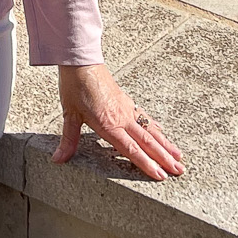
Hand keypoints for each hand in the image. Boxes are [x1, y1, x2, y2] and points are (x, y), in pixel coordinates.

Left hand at [52, 63, 184, 180]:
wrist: (82, 61)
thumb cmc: (75, 86)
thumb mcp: (69, 114)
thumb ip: (69, 140)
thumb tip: (58, 160)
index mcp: (109, 125)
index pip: (132, 150)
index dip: (147, 164)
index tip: (161, 176)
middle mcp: (122, 118)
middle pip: (147, 142)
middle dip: (164, 158)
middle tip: (179, 171)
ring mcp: (126, 109)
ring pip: (150, 130)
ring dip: (165, 144)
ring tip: (179, 157)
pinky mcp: (126, 101)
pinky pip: (144, 117)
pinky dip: (154, 127)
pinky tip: (161, 132)